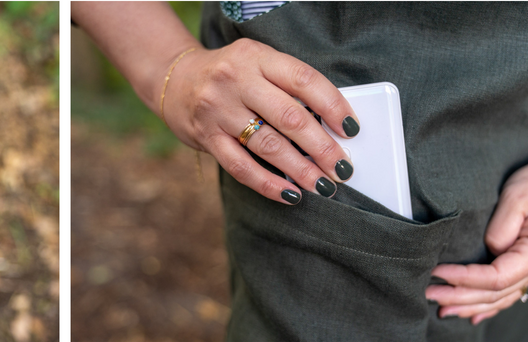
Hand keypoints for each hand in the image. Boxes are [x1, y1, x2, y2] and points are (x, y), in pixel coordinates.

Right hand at [163, 38, 358, 203]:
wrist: (175, 79)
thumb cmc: (229, 74)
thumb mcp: (257, 63)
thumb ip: (286, 86)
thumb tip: (330, 126)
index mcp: (256, 57)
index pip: (303, 80)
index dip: (333, 106)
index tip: (351, 129)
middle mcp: (236, 80)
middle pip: (289, 116)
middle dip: (322, 147)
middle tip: (342, 168)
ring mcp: (218, 109)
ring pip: (267, 145)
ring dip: (301, 170)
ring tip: (323, 185)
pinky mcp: (206, 136)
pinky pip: (240, 166)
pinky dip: (268, 184)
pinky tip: (289, 194)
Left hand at [425, 150, 527, 323]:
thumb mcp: (518, 195)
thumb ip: (502, 224)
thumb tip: (489, 248)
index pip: (497, 277)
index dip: (464, 278)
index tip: (438, 271)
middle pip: (495, 292)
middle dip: (459, 296)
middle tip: (428, 293)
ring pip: (500, 298)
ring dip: (470, 306)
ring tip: (442, 308)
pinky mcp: (527, 266)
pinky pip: (507, 293)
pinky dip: (487, 306)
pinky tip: (471, 314)